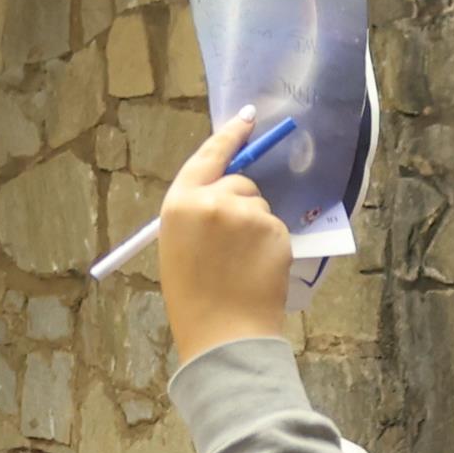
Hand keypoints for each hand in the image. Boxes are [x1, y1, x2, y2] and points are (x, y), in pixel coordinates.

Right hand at [157, 108, 293, 363]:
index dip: (228, 137)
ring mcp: (247, 213)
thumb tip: (222, 191)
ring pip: (260, 206)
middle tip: (232, 243)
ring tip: (241, 264)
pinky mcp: (274, 230)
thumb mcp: (177, 247)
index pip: (207, 157)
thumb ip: (195, 214)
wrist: (223, 333)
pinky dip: (270, 244)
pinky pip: (276, 227)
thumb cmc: (193, 298)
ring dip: (256, 226)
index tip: (247, 119)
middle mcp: (213, 200)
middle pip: (239, 182)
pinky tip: (257, 269)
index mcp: (179, 204)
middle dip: (241, 202)